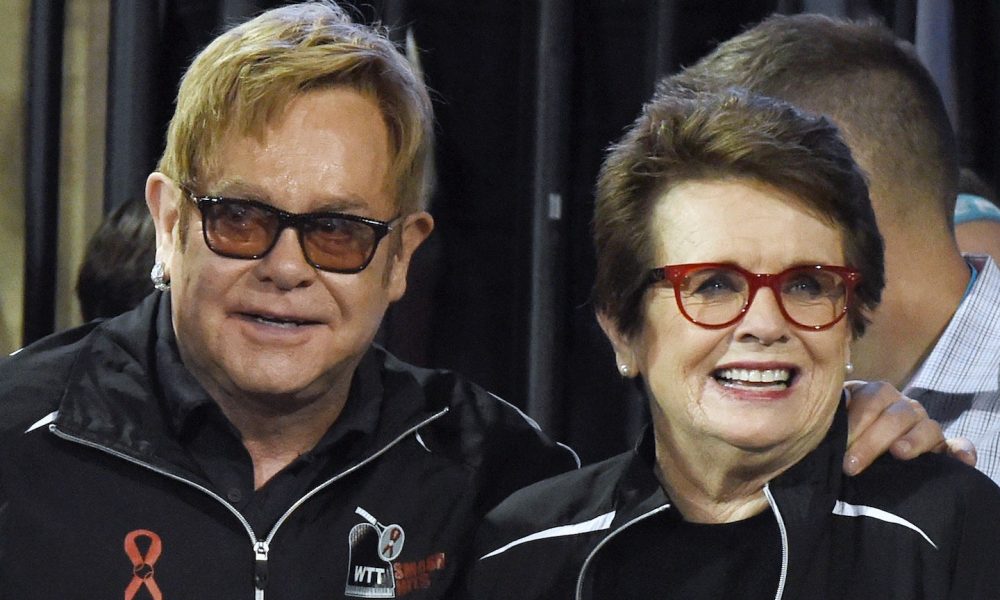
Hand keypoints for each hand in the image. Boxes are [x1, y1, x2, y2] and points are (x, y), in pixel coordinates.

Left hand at [842, 380, 976, 475]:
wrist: (853, 453)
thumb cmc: (840, 435)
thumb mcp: (833, 422)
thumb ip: (834, 413)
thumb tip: (838, 403)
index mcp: (876, 395)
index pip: (870, 400)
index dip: (855, 422)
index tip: (841, 445)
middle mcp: (902, 407)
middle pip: (895, 417)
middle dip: (872, 441)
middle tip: (852, 465)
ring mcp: (923, 426)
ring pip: (927, 427)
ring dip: (913, 440)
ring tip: (899, 453)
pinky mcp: (942, 448)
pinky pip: (956, 445)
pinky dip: (962, 451)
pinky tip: (962, 461)